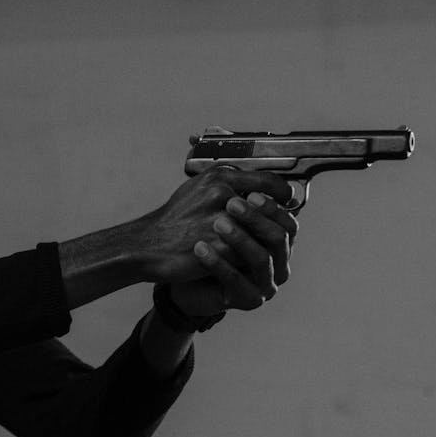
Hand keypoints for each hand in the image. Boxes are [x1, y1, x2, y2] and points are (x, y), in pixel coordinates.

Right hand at [142, 168, 294, 284]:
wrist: (148, 245)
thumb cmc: (174, 218)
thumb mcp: (199, 189)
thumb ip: (228, 184)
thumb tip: (257, 187)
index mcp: (219, 177)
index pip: (266, 181)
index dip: (282, 192)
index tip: (287, 200)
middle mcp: (222, 194)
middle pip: (269, 207)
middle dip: (278, 219)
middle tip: (284, 226)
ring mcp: (221, 220)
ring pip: (261, 231)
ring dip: (266, 240)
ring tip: (267, 245)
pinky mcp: (219, 247)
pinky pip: (247, 253)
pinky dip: (250, 257)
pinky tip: (249, 260)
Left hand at [169, 189, 298, 315]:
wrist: (184, 272)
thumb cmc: (209, 241)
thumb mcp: (225, 216)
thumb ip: (241, 198)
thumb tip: (250, 172)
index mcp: (279, 242)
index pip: (288, 222)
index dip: (272, 207)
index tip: (250, 192)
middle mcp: (279, 264)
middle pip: (278, 239)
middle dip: (255, 219)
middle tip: (230, 204)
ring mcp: (266, 284)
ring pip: (261, 259)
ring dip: (240, 239)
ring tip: (217, 224)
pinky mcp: (248, 299)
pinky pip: (236, 281)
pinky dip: (219, 263)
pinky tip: (201, 249)